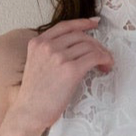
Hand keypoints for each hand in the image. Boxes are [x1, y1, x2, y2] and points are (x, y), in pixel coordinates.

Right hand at [11, 16, 112, 133]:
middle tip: (102, 55)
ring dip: (102, 54)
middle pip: (80, 36)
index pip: (64, 26)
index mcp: (37, 43)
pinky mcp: (71, 70)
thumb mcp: (35, 64)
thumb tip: (74, 48)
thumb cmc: (34, 95)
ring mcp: (59, 57)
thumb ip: (48, 52)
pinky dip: (105, 60)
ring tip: (105, 64)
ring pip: (90, 46)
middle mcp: (48, 46)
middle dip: (95, 44)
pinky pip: (95, 57)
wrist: (29, 112)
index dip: (82, 23)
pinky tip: (106, 67)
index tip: (94, 23)